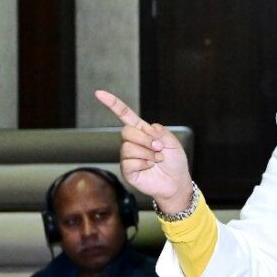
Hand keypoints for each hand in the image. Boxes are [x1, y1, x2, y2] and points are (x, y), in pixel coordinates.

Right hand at [95, 89, 193, 211]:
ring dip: (147, 153)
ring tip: (156, 159)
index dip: (112, 104)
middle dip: (145, 139)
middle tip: (158, 148)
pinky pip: (129, 162)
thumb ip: (161, 132)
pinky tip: (149, 166)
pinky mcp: (127, 170)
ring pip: (128, 147)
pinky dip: (143, 163)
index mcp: (142, 131)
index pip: (124, 115)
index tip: (99, 93)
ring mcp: (128, 157)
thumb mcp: (173, 142)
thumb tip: (146, 129)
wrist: (176, 183)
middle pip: (126, 131)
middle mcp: (132, 142)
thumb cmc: (174, 162)